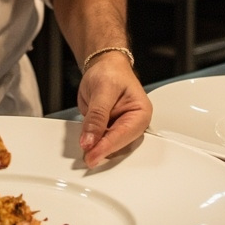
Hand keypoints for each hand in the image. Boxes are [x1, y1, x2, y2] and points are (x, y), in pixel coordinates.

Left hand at [75, 52, 151, 168]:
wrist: (103, 65)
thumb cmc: (110, 71)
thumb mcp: (103, 89)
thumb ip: (97, 116)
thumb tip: (90, 139)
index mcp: (141, 113)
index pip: (123, 135)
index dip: (106, 147)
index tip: (92, 156)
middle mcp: (133, 123)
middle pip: (118, 145)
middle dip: (102, 151)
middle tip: (86, 158)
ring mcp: (121, 127)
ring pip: (108, 145)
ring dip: (95, 149)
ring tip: (84, 153)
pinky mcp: (109, 129)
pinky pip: (100, 140)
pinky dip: (91, 143)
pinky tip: (84, 145)